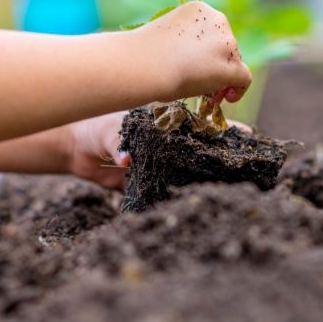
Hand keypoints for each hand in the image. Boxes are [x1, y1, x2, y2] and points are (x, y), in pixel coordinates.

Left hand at [66, 111, 251, 189]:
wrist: (74, 147)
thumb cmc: (94, 125)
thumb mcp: (108, 130)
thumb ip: (118, 143)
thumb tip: (127, 161)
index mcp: (166, 120)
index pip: (201, 123)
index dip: (225, 128)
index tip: (247, 135)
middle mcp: (168, 140)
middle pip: (201, 148)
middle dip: (222, 155)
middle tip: (245, 166)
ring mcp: (161, 160)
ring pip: (187, 169)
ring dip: (203, 177)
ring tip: (228, 186)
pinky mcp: (149, 179)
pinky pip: (167, 187)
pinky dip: (178, 193)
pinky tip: (193, 201)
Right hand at [137, 1, 251, 103]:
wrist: (144, 64)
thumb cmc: (144, 54)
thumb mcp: (167, 37)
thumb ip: (185, 42)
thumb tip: (193, 61)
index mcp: (199, 9)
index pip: (212, 31)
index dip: (209, 50)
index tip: (199, 64)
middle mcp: (217, 20)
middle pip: (226, 46)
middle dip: (218, 64)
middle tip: (205, 82)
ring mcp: (226, 42)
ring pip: (234, 62)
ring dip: (224, 77)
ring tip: (209, 93)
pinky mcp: (231, 65)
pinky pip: (244, 78)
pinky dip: (239, 89)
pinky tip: (227, 98)